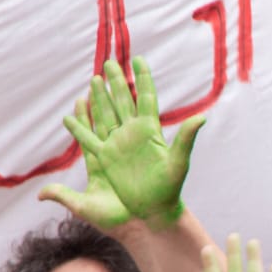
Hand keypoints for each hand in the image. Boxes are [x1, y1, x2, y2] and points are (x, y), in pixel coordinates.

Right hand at [46, 58, 204, 229]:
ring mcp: (118, 144)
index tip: (138, 60)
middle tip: (110, 61)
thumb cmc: (170, 189)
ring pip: (106, 115)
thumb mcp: (178, 163)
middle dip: (116, 82)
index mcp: (150, 131)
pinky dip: (79, 128)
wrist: (155, 211)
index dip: (142, 79)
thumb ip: (186, 139)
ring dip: (100, 98)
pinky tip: (70, 116)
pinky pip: (88, 140)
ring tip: (94, 79)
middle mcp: (133, 134)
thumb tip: (201, 118)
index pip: (145, 98)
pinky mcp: (106, 158)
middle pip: (123, 101)